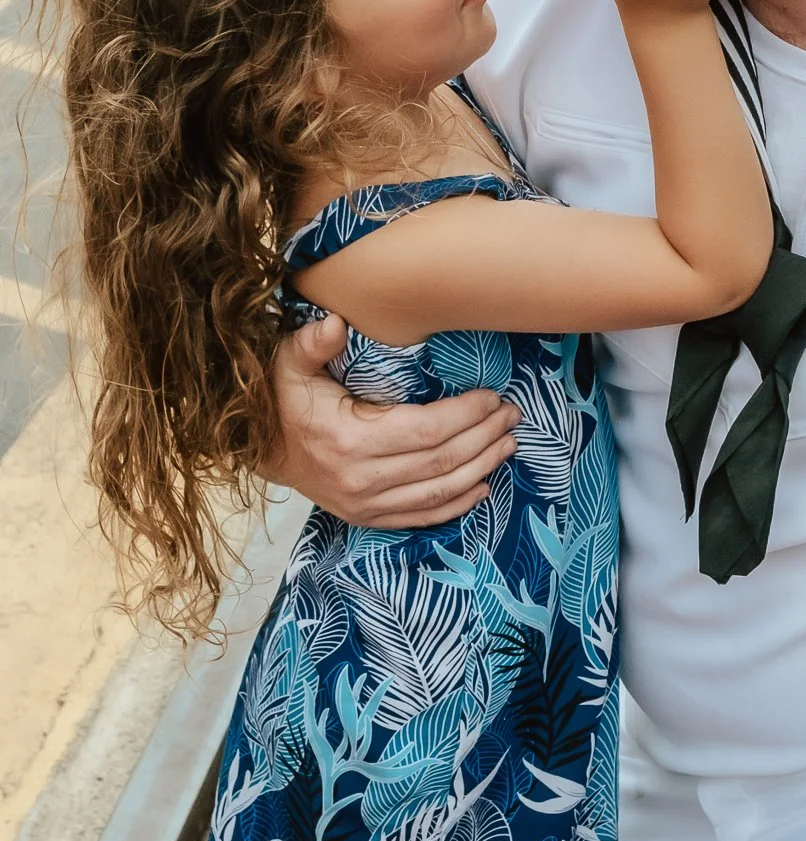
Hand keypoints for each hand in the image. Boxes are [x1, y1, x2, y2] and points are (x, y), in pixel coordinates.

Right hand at [268, 313, 519, 528]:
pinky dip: (456, 504)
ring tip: (508, 443)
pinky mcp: (366, 517)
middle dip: (484, 437)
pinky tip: (483, 486)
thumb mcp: (289, 363)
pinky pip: (421, 517)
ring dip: (481, 468)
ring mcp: (364, 504)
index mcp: (349, 439)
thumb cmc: (283, 399)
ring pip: (438, 492)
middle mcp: (360, 478)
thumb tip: (336, 323)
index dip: (466, 414)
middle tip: (511, 415)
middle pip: (441, 461)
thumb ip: (313, 343)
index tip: (491, 396)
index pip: (426, 429)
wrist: (260, 449)